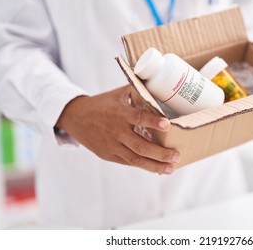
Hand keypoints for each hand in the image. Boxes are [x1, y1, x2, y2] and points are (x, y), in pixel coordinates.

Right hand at [55, 85, 179, 173]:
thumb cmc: (102, 104)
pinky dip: (144, 166)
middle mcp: (116, 131)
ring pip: (135, 159)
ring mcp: (112, 146)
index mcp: (120, 113)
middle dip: (160, 153)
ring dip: (155, 165)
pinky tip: (157, 168)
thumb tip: (159, 85)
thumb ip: (137, 91)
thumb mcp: (118, 94)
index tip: (168, 125)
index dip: (153, 122)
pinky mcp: (109, 155)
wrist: (75, 117)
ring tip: (171, 168)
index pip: (138, 118)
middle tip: (177, 155)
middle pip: (140, 146)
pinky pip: (128, 162)